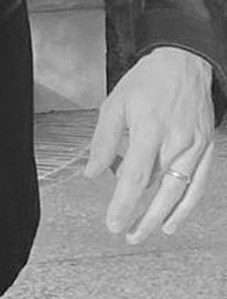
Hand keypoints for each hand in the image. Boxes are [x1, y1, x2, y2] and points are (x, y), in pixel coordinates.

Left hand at [83, 46, 215, 241]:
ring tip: (145, 233)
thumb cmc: (147, 82)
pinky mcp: (206, 148)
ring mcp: (195, 146)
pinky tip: (173, 220)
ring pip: (181, 190)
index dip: (124, 203)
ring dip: (163, 216)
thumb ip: (103, 142)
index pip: (136, 176)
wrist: (184, 64)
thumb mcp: (114, 105)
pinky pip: (199, 183)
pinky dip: (187, 205)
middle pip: (161, 189)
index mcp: (150, 130)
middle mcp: (176, 141)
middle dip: (143, 217)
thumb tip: (92, 173)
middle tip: (126, 234)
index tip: (113, 222)